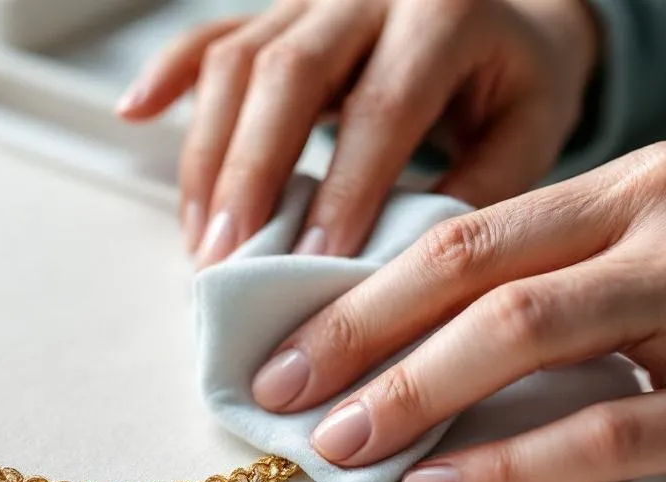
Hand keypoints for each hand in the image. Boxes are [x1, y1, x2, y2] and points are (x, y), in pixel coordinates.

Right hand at [115, 0, 599, 265]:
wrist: (513, 13)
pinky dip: (170, 76)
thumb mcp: (530, 135)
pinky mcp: (277, 11)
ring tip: (202, 239)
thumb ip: (474, 195)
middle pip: (288, 74)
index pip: (382, 108)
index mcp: (445, 17)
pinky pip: (212, 35)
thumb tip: (395, 271)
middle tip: (228, 259)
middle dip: (250, 173)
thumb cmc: (519, 81)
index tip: (316, 262)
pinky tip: (136, 114)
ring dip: (209, 155)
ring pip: (239, 60)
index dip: (345, 190)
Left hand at [249, 142, 665, 481]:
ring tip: (342, 441)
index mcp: (639, 184)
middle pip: (474, 273)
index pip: (468, 231)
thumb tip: (438, 323)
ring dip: (414, 395)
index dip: (365, 286)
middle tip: (281, 386)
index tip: (293, 333)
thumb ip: (576, 265)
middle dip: (358, 334)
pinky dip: (512, 464)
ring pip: (527, 339)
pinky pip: (607, 433)